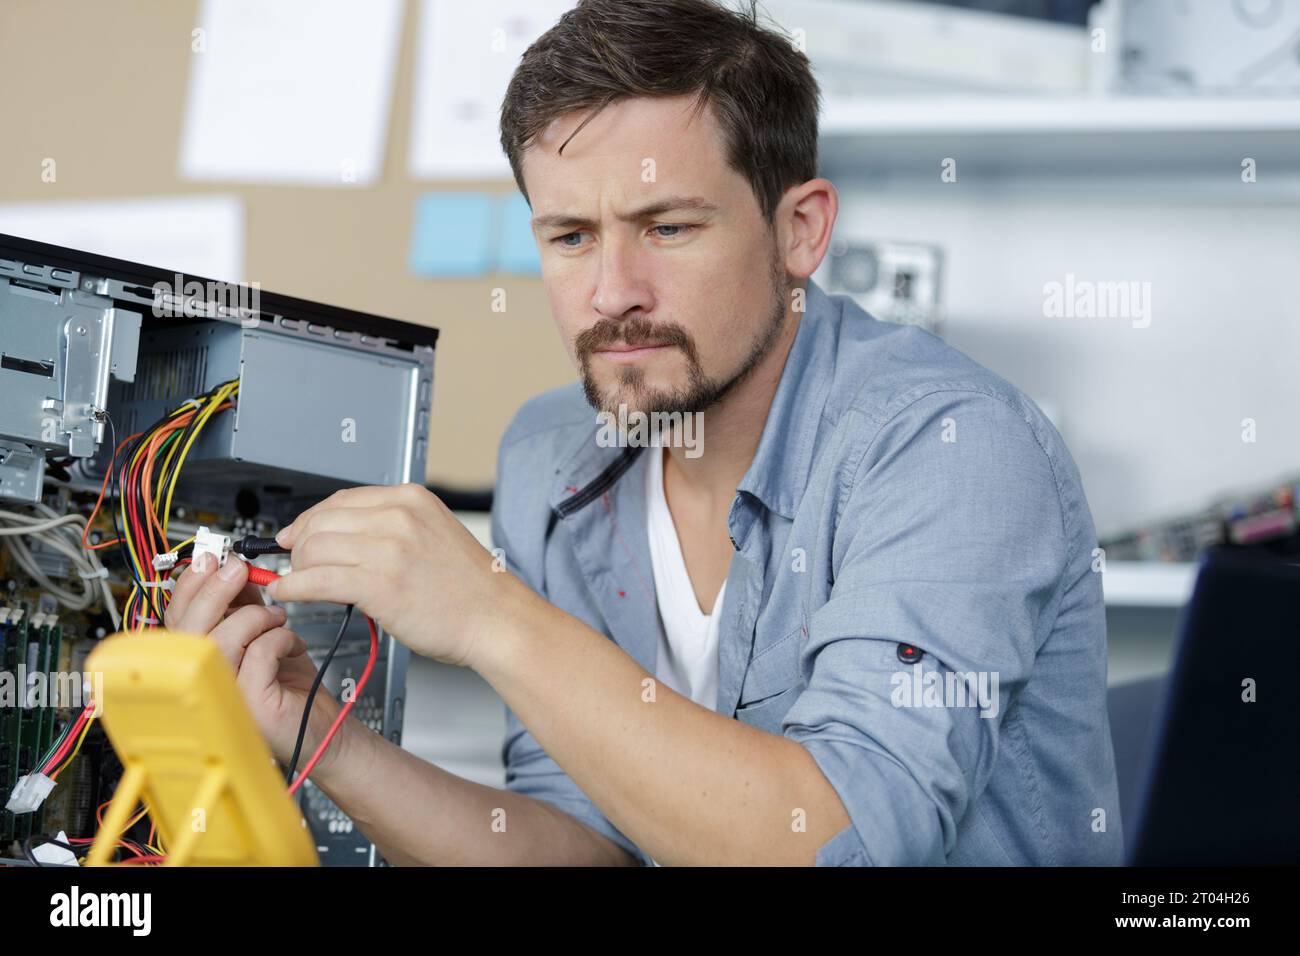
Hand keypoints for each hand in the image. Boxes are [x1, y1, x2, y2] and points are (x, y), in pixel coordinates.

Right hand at [165, 553, 343, 771]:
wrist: (321, 725)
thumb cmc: (288, 685)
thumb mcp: (260, 634)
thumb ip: (242, 606)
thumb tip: (233, 568)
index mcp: (196, 663)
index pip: (174, 621)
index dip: (189, 586)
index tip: (211, 559)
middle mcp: (201, 683)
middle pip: (186, 631)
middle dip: (213, 590)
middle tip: (238, 568)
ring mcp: (222, 698)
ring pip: (220, 640)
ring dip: (254, 616)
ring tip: (277, 618)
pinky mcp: (251, 706)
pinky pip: (258, 655)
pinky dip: (280, 638)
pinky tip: (292, 645)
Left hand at [267, 483, 535, 667]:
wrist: (496, 619)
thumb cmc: (470, 588)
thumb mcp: (434, 533)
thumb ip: (393, 528)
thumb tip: (341, 536)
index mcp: (412, 500)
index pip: (341, 499)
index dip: (310, 518)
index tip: (296, 534)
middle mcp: (399, 517)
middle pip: (321, 521)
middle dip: (299, 544)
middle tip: (292, 563)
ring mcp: (390, 550)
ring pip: (314, 548)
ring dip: (295, 568)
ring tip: (295, 582)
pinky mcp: (380, 585)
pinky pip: (317, 580)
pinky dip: (293, 586)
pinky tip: (289, 593)